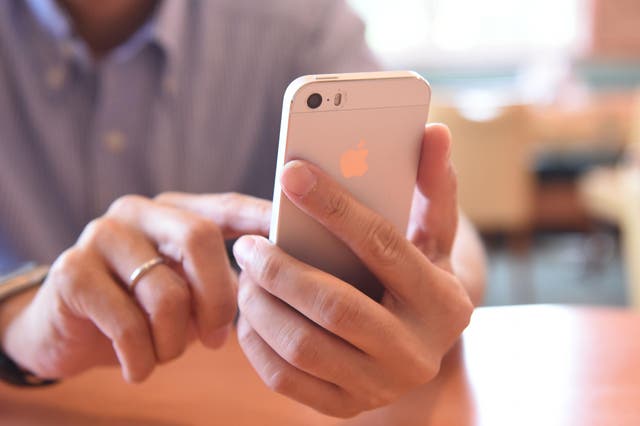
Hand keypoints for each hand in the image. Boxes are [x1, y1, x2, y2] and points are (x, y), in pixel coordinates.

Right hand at [0, 193, 270, 381]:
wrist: (66, 333)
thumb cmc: (142, 312)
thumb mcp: (188, 294)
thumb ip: (223, 282)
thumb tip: (275, 287)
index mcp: (173, 212)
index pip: (227, 207)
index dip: (262, 217)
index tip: (295, 230)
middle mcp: (138, 212)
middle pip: (199, 239)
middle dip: (218, 299)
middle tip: (219, 338)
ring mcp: (101, 236)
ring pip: (166, 290)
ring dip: (176, 340)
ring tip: (166, 354)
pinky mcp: (69, 272)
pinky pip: (127, 323)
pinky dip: (142, 357)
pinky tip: (138, 368)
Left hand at [233, 124, 473, 416]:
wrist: (415, 349)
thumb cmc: (416, 280)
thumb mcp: (431, 238)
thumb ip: (431, 188)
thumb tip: (433, 130)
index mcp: (443, 302)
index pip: (382, 246)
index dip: (334, 206)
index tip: (291, 173)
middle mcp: (417, 353)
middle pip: (335, 306)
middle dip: (281, 270)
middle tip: (248, 244)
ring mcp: (379, 386)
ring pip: (303, 344)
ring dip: (261, 304)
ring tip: (245, 273)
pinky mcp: (344, 406)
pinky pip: (285, 378)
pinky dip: (256, 341)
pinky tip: (249, 311)